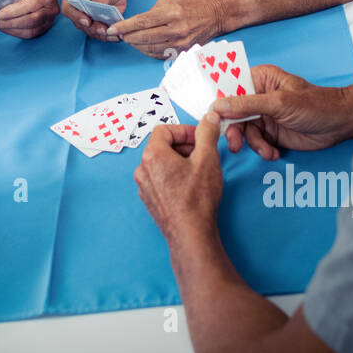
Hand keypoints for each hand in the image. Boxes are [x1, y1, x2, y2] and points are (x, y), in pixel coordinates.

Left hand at [0, 0, 58, 38]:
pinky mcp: (43, 28)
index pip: (31, 4)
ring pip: (29, 29)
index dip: (14, 11)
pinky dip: (14, 32)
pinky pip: (29, 34)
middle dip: (10, 22)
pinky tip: (4, 27)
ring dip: (10, 28)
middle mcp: (52, 8)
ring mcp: (49, 20)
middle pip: (31, 20)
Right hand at [60, 0, 128, 40]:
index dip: (76, 17)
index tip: (88, 21)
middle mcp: (76, 10)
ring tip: (111, 33)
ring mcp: (85, 18)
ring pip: (89, 31)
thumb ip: (98, 1)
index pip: (68, 9)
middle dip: (92, 28)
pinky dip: (106, 36)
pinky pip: (98, 34)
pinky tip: (114, 37)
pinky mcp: (94, 25)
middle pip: (79, 23)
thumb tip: (99, 14)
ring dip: (100, 34)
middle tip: (103, 29)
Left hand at [109, 0, 224, 58]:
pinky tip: (142, 46)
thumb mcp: (169, 0)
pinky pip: (160, 55)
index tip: (113, 29)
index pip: (141, 22)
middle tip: (119, 34)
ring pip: (150, 49)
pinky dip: (148, 51)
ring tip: (130, 39)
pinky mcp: (183, 51)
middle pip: (143, 38)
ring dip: (136, 45)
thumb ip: (151, 12)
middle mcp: (175, 30)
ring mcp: (180, 43)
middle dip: (127, 37)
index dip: (124, 27)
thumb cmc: (192, 4)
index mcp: (171, 13)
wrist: (215, 14)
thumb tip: (135, 24)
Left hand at [134, 112, 224, 245]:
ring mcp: (144, 186)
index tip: (200, 138)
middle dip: (184, 146)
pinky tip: (190, 187)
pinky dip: (174, 176)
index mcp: (152, 155)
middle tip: (202, 154)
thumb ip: (207, 133)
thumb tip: (209, 118)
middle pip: (162, 146)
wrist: (190, 234)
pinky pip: (160, 179)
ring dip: (180, 161)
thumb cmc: (197, 199)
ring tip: (198, 171)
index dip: (185, 131)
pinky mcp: (150, 199)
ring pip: (162, 163)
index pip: (165, 130)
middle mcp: (143, 169)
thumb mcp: (207, 158)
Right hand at [211, 64, 352, 159]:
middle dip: (233, 130)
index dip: (219, 103)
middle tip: (234, 144)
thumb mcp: (278, 104)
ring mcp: (263, 115)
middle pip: (232, 113)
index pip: (229, 87)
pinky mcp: (270, 133)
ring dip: (252, 144)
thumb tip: (218, 105)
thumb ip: (247, 105)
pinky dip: (262, 150)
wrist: (339, 124)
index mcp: (258, 79)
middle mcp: (257, 96)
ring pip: (242, 131)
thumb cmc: (315, 105)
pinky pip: (255, 142)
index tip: (212, 118)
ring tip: (266, 151)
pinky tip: (273, 154)